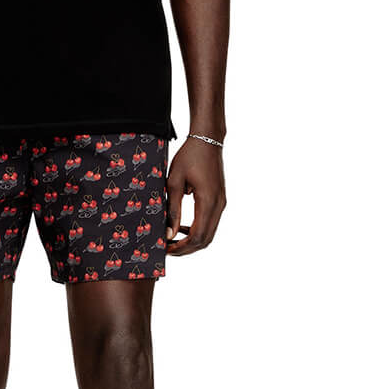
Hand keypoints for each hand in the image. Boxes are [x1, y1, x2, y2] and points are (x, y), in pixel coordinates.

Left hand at [164, 137, 225, 256]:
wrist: (207, 140)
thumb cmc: (189, 157)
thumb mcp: (174, 182)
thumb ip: (172, 209)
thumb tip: (169, 232)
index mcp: (207, 201)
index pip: (197, 236)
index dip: (182, 247)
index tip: (166, 248)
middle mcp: (218, 205)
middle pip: (205, 240)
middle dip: (186, 249)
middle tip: (167, 249)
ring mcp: (221, 203)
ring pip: (209, 234)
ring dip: (192, 241)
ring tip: (172, 240)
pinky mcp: (220, 200)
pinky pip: (211, 223)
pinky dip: (198, 231)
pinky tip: (182, 227)